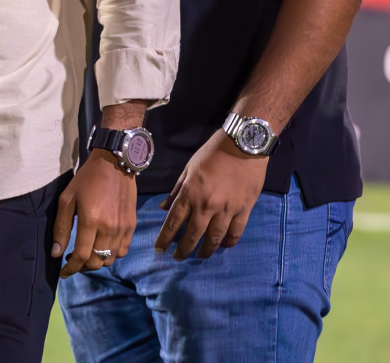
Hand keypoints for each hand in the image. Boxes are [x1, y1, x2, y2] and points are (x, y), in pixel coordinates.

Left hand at [51, 151, 136, 276]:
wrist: (114, 164)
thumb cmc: (86, 180)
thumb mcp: (67, 199)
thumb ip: (61, 228)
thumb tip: (55, 252)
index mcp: (92, 221)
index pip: (82, 256)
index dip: (71, 268)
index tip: (62, 272)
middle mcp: (110, 228)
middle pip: (97, 261)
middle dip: (82, 267)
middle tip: (72, 261)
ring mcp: (124, 228)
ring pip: (110, 259)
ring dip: (96, 262)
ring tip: (85, 254)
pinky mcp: (132, 226)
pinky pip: (122, 251)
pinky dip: (111, 255)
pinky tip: (101, 247)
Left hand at [155, 129, 268, 260]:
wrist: (243, 146)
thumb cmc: (212, 154)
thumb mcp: (188, 168)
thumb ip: (177, 190)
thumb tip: (164, 208)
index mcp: (190, 193)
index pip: (174, 221)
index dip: (166, 238)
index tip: (160, 250)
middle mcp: (207, 205)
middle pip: (193, 234)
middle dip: (184, 249)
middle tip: (178, 259)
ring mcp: (228, 209)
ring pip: (215, 237)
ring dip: (206, 250)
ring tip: (200, 257)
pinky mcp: (245, 209)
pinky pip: (236, 231)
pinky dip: (230, 241)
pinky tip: (224, 247)